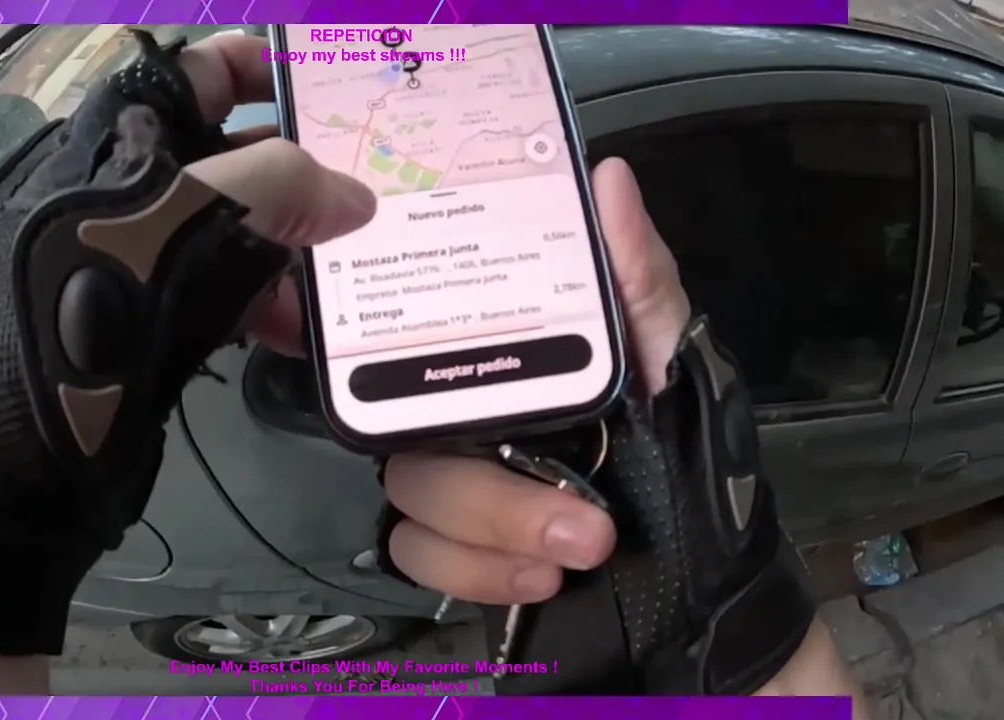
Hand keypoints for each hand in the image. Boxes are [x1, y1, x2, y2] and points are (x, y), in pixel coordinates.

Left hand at [0, 31, 379, 655]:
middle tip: (376, 196)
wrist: (20, 434)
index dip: (266, 70)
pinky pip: (228, 295)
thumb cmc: (97, 291)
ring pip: (241, 234)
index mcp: (128, 134)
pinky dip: (274, 308)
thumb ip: (283, 184)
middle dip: (308, 177)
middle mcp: (136, 187)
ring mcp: (145, 257)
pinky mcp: (154, 318)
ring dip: (303, 253)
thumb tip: (353, 196)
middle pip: (238, 159)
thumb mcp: (193, 210)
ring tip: (360, 278)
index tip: (335, 95)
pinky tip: (315, 334)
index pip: (203, 73)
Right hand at [383, 158, 690, 603]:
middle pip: (412, 437)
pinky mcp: (454, 550)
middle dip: (494, 495)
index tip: (455, 372)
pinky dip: (477, 573)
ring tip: (583, 549)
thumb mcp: (670, 353)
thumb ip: (639, 277)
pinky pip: (418, 555)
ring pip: (412, 499)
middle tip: (585, 525)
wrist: (699, 569)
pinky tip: (543, 580)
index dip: (407, 346)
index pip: (424, 341)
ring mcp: (452, 486)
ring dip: (497, 534)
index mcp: (500, 362)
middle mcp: (461, 416)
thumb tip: (609, 177)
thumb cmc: (682, 446)